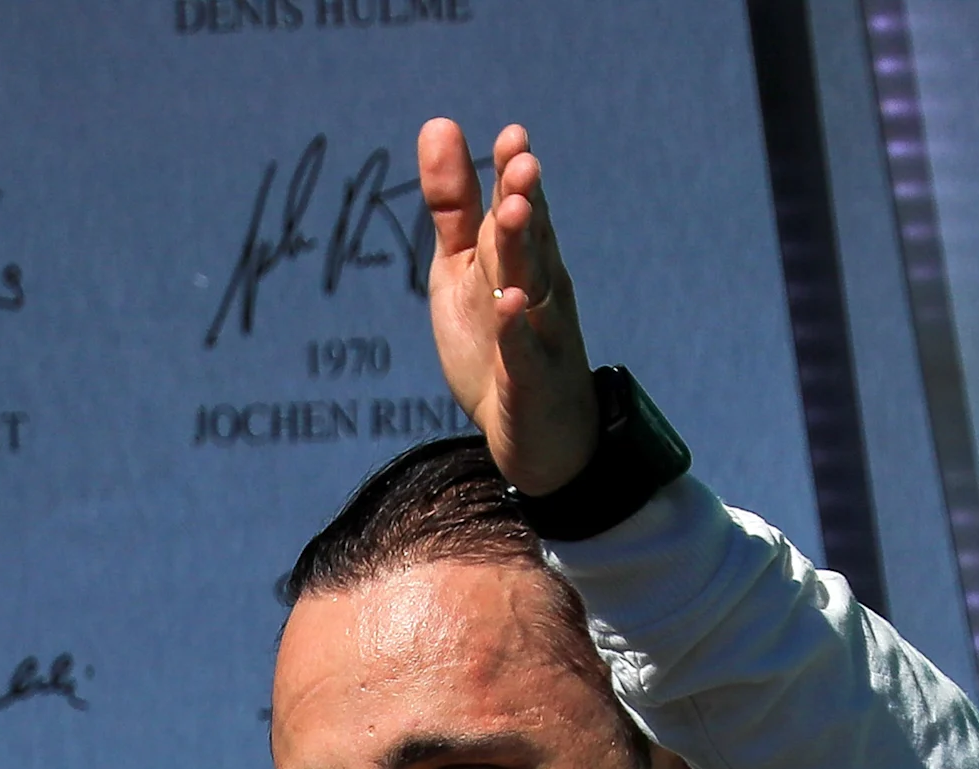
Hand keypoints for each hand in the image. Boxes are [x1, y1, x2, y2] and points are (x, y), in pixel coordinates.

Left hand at [419, 118, 596, 494]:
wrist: (541, 434)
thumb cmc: (499, 341)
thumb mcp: (463, 267)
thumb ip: (454, 203)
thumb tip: (438, 124)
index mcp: (524, 258)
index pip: (521, 207)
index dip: (514, 174)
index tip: (511, 136)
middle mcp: (540, 289)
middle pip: (529, 240)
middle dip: (523, 201)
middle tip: (520, 162)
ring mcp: (541, 335)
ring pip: (533, 285)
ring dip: (522, 249)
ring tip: (510, 211)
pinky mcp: (532, 381)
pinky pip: (525, 351)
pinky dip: (517, 328)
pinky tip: (509, 302)